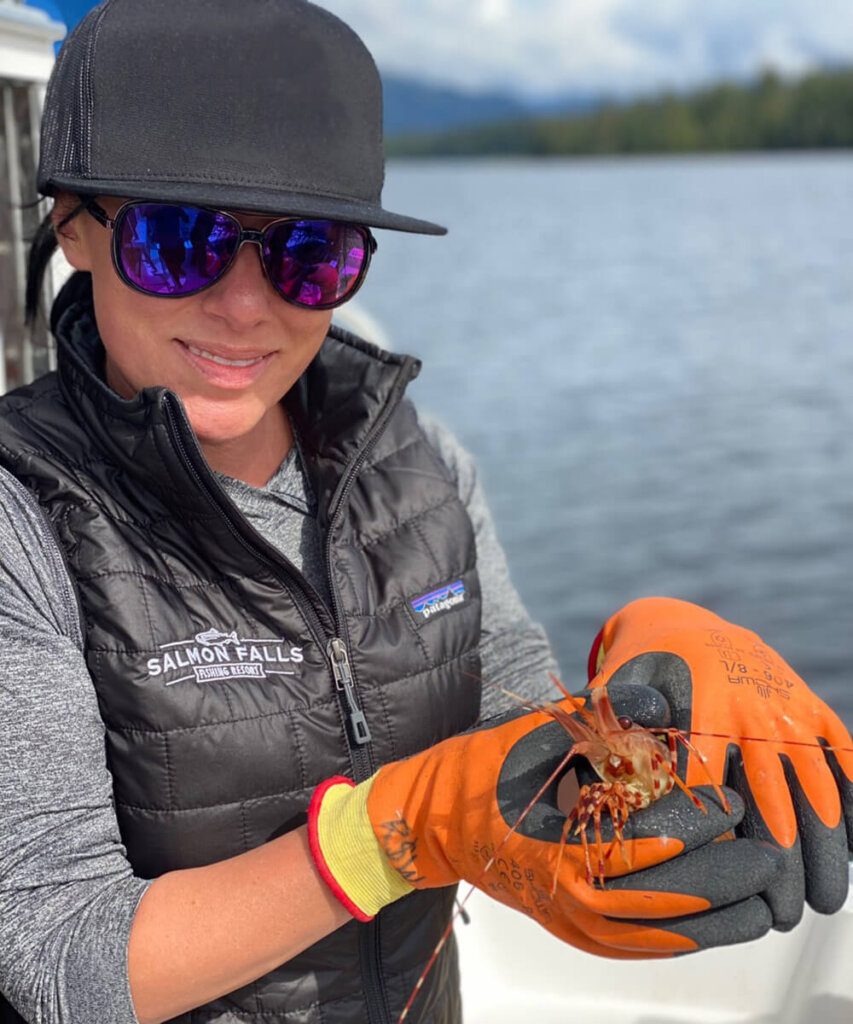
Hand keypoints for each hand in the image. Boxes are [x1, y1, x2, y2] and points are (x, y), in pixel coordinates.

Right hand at [308, 682, 780, 955]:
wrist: (432, 820)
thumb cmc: (485, 770)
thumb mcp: (540, 734)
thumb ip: (600, 721)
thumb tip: (660, 706)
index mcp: (565, 840)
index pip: (652, 840)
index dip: (701, 824)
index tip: (733, 808)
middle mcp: (570, 891)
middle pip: (668, 895)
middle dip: (725, 879)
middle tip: (765, 860)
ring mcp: (569, 918)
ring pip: (659, 932)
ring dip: (714, 921)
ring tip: (757, 904)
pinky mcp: (568, 929)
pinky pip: (634, 948)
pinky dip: (678, 941)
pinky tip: (709, 929)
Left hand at [588, 596, 852, 928]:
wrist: (680, 624)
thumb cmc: (637, 676)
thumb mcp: (614, 699)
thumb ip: (614, 745)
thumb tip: (616, 802)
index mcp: (699, 701)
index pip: (708, 781)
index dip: (712, 838)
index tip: (718, 887)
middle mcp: (751, 703)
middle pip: (771, 793)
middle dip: (779, 859)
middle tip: (785, 915)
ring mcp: (787, 704)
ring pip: (816, 783)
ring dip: (825, 845)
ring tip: (824, 901)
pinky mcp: (810, 706)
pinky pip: (843, 757)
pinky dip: (852, 802)